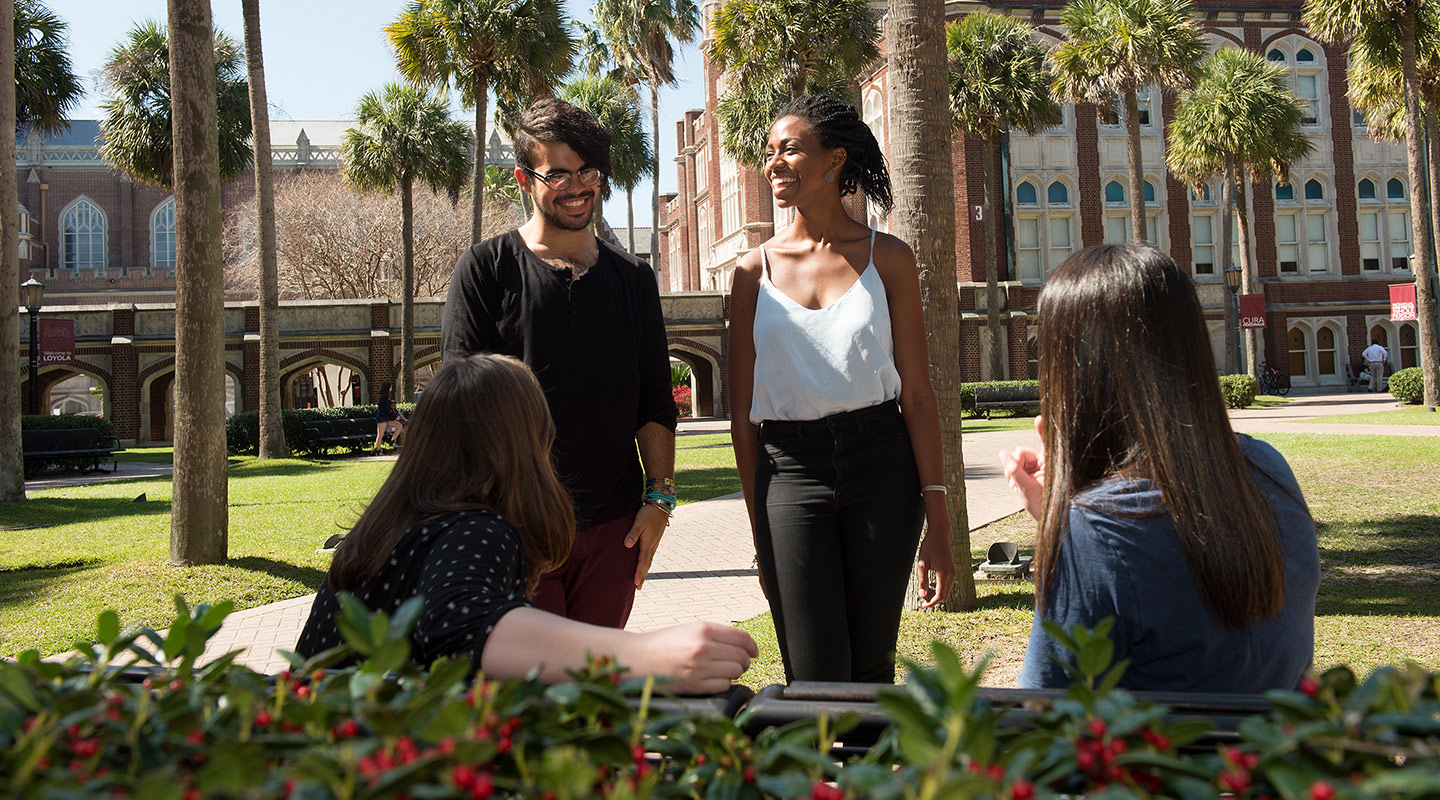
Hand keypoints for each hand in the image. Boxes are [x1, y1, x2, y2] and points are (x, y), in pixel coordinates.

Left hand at [625, 504, 668, 589]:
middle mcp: (652, 546)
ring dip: (645, 571)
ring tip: (641, 579)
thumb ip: (632, 534)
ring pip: (649, 560)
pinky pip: (650, 555)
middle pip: (647, 564)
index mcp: (648, 544)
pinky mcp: (655, 540)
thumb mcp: (638, 522)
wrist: (661, 506)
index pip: (642, 562)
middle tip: (638, 587)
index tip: (636, 584)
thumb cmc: (648, 514)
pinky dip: (647, 563)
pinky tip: (645, 563)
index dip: (639, 573)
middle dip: (642, 576)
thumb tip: (626, 545)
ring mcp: (654, 543)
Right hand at [634, 621, 758, 694]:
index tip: (754, 651)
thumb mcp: (689, 629)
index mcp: (703, 629)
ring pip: (735, 672)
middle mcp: (703, 647)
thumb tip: (744, 645)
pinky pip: (724, 686)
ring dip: (734, 672)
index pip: (742, 637)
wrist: (636, 658)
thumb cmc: (663, 643)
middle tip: (740, 662)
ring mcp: (699, 668)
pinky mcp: (694, 686)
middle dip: (745, 660)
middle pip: (742, 656)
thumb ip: (715, 634)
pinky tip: (713, 679)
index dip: (752, 646)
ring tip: (724, 670)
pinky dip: (723, 684)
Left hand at [915, 522, 955, 608]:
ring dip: (937, 593)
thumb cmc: (929, 547)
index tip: (923, 606)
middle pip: (945, 596)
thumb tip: (922, 595)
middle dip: (934, 599)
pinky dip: (940, 588)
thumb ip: (922, 580)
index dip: (931, 603)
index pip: (940, 596)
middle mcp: (951, 574)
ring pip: (946, 591)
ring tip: (925, 589)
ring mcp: (953, 572)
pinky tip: (931, 584)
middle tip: (922, 595)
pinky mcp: (952, 570)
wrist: (940, 534)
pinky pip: (947, 584)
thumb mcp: (922, 563)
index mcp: (944, 574)